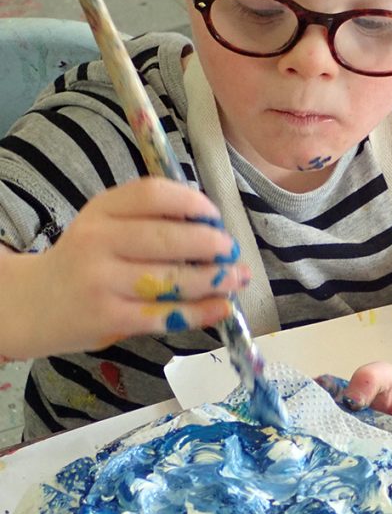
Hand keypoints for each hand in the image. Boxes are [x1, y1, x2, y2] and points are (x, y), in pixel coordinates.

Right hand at [14, 177, 250, 355]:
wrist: (32, 305)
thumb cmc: (82, 262)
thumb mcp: (102, 226)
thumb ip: (147, 220)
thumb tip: (212, 228)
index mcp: (101, 210)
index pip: (153, 194)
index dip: (193, 203)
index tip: (214, 216)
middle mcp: (98, 241)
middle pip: (168, 238)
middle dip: (211, 244)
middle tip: (231, 251)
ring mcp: (102, 281)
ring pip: (171, 278)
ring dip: (214, 279)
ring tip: (236, 278)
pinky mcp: (109, 318)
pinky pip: (165, 314)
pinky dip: (200, 311)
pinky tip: (221, 307)